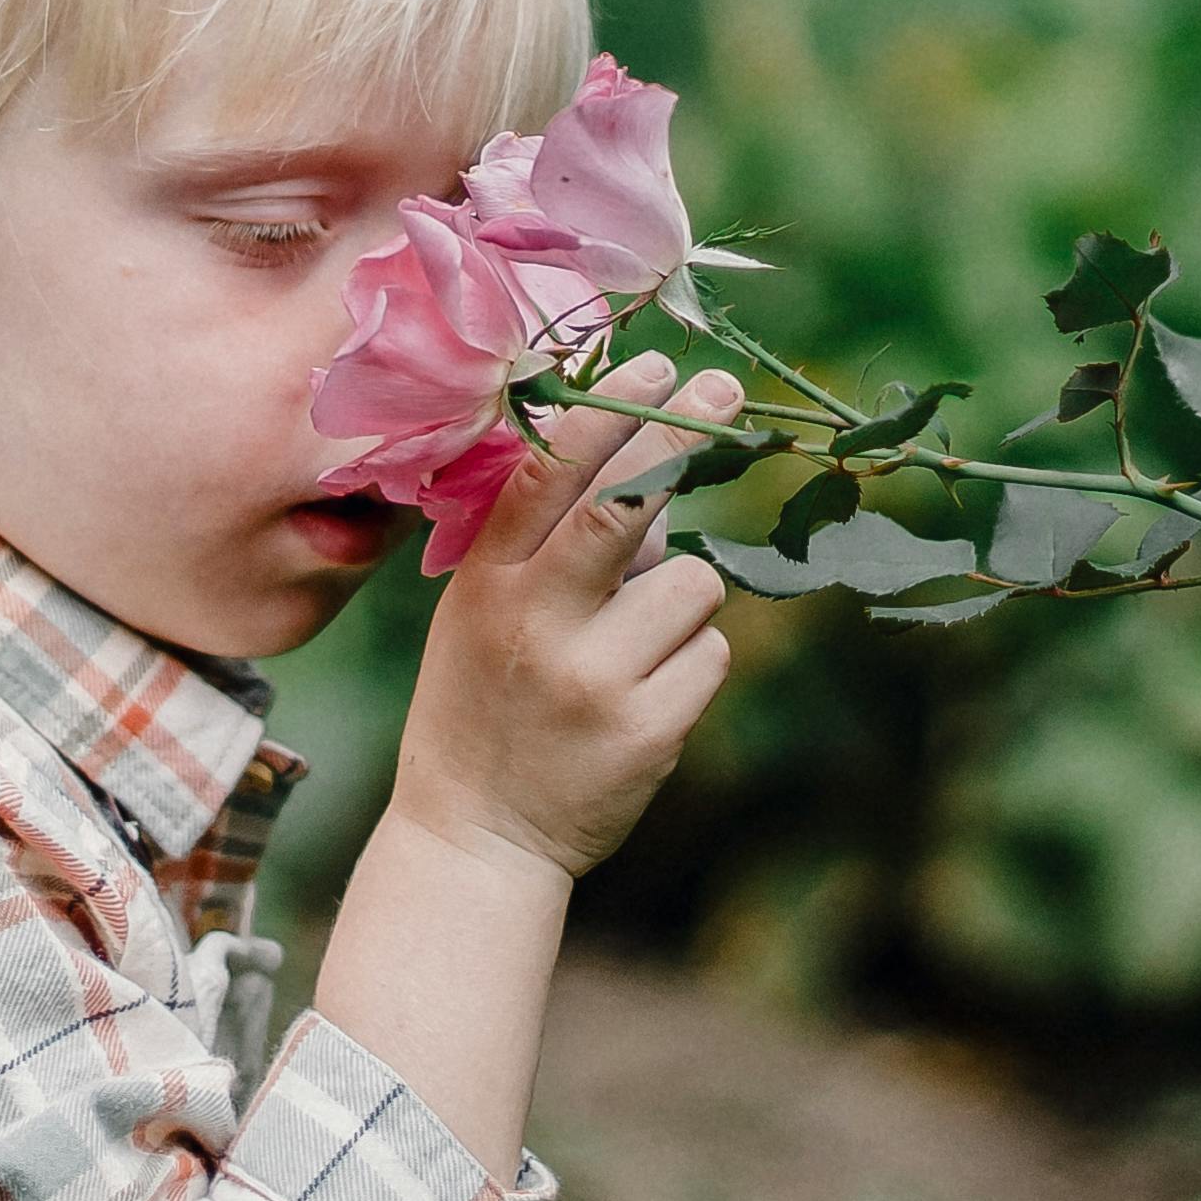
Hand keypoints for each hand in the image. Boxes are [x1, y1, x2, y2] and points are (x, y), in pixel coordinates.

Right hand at [389, 354, 739, 883]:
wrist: (477, 836)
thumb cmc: (485, 704)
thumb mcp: (481, 614)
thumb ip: (543, 545)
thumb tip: (644, 464)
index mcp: (488, 586)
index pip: (546, 477)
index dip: (607, 414)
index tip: (656, 364)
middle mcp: (536, 624)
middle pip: (626, 507)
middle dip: (680, 437)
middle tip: (722, 392)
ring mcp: (593, 679)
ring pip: (693, 583)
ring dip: (682, 599)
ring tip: (634, 645)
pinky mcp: (645, 730)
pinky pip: (712, 654)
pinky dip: (692, 663)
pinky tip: (644, 697)